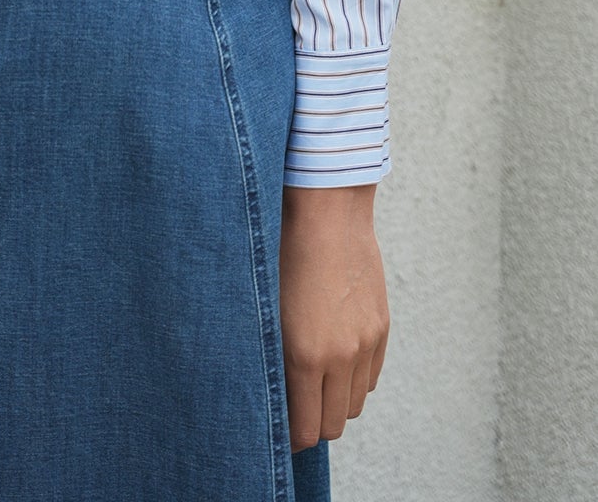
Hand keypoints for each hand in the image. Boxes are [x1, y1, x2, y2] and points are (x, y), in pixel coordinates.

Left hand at [279, 184, 389, 452]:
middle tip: (293, 410)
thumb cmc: (282, 250)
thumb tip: (272, 392)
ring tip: (312, 384)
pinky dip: (353, 379)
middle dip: (312, 424)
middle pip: (333, 424)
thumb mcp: (267, 307)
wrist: (327, 210)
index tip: (278, 432)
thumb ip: (273, 356)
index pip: (306, 429)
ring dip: (334, 402)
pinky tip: (334, 360)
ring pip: (354, 404)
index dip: (291, 438)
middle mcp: (341, 356)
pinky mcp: (381, 328)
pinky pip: (370, 377)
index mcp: (305, 354)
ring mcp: (365, 343)